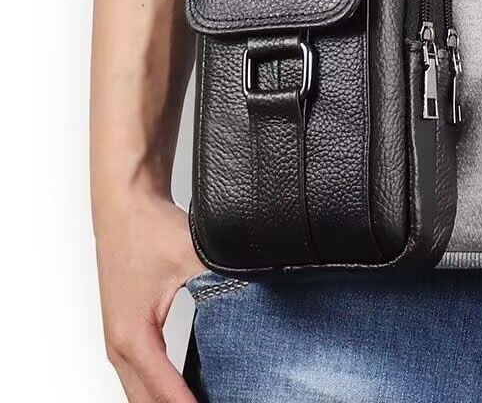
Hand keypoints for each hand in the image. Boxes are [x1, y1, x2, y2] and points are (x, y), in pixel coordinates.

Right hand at [96, 194, 205, 401]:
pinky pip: (138, 375)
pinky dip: (157, 390)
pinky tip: (182, 393)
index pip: (164, 390)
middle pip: (145, 402)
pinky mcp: (122, 329)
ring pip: (138, 392)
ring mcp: (117, 339)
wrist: (124, 204)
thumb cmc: (147, 228)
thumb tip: (257, 291)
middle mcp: (119, 344)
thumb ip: (225, 279)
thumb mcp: (193, 256)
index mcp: (133, 334)